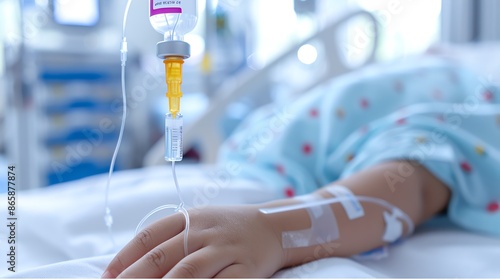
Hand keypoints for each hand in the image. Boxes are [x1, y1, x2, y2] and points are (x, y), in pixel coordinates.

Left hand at [102, 205, 284, 277]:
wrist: (275, 226)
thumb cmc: (229, 228)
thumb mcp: (200, 222)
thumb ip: (171, 238)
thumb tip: (132, 267)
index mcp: (190, 218)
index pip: (150, 236)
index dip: (125, 257)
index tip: (106, 278)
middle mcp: (205, 232)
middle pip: (163, 256)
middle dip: (135, 279)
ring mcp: (226, 250)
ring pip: (188, 272)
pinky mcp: (247, 268)